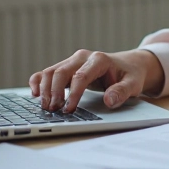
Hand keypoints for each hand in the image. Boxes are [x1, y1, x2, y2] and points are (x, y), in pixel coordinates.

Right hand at [29, 49, 163, 113]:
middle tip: (53, 110)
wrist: (128, 65)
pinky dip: (38, 81)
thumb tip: (109, 101)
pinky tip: (35, 94)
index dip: (73, 93)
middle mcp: (82, 57)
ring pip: (51, 71)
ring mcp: (72, 61)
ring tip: (46, 107)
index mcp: (99, 60)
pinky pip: (47, 72)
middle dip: (54, 92)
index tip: (68, 109)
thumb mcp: (133, 84)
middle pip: (61, 71)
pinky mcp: (66, 67)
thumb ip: (122, 91)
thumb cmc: (130, 75)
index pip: (80, 76)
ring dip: (45, 89)